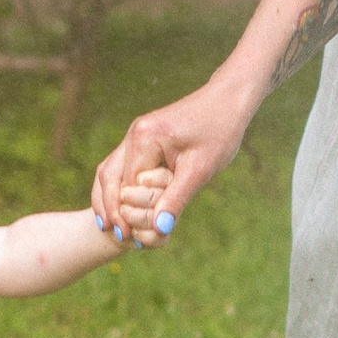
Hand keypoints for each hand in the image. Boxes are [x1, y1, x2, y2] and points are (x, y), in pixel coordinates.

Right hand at [91, 80, 255, 249]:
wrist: (229, 99)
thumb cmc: (220, 131)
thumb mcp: (200, 169)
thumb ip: (176, 199)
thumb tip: (159, 230)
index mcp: (145, 139)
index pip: (125, 185)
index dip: (125, 213)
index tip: (129, 238)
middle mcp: (134, 134)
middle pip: (109, 177)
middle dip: (111, 208)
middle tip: (120, 237)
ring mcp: (137, 134)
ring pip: (111, 171)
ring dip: (111, 199)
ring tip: (113, 227)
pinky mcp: (144, 137)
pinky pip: (123, 165)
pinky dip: (121, 187)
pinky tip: (125, 206)